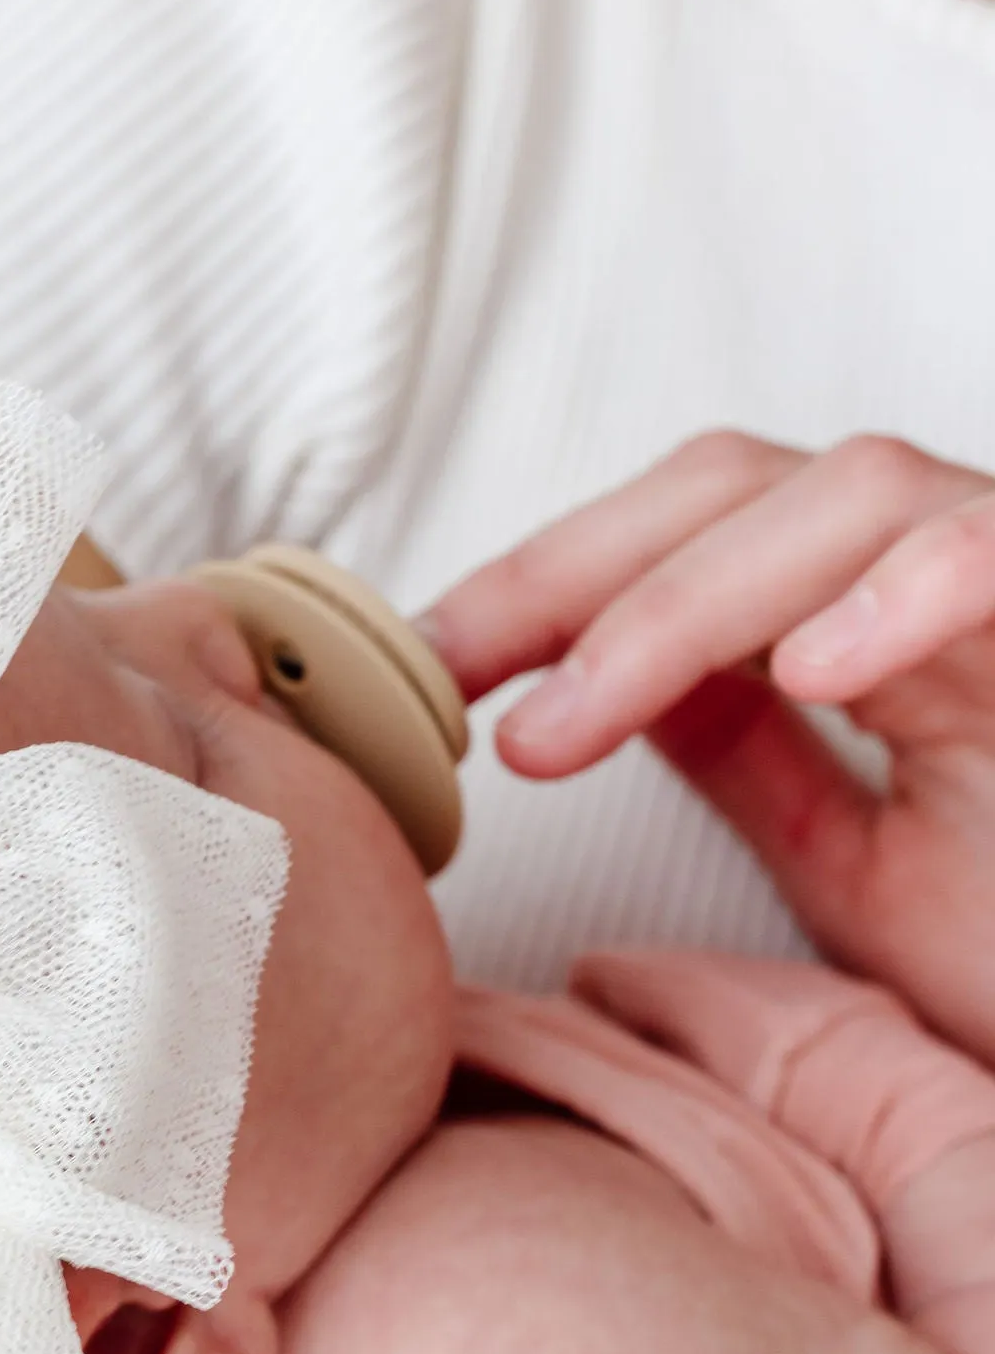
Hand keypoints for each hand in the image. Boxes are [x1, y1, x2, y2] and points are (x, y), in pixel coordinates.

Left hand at [424, 431, 994, 1060]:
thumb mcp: (863, 871)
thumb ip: (754, 761)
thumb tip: (613, 691)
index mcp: (884, 617)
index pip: (690, 533)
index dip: (547, 580)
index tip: (414, 668)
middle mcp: (956, 575)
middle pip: (740, 482)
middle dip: (575, 567)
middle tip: (447, 677)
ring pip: (854, 493)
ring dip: (683, 601)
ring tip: (564, 724)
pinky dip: (905, 595)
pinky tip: (810, 670)